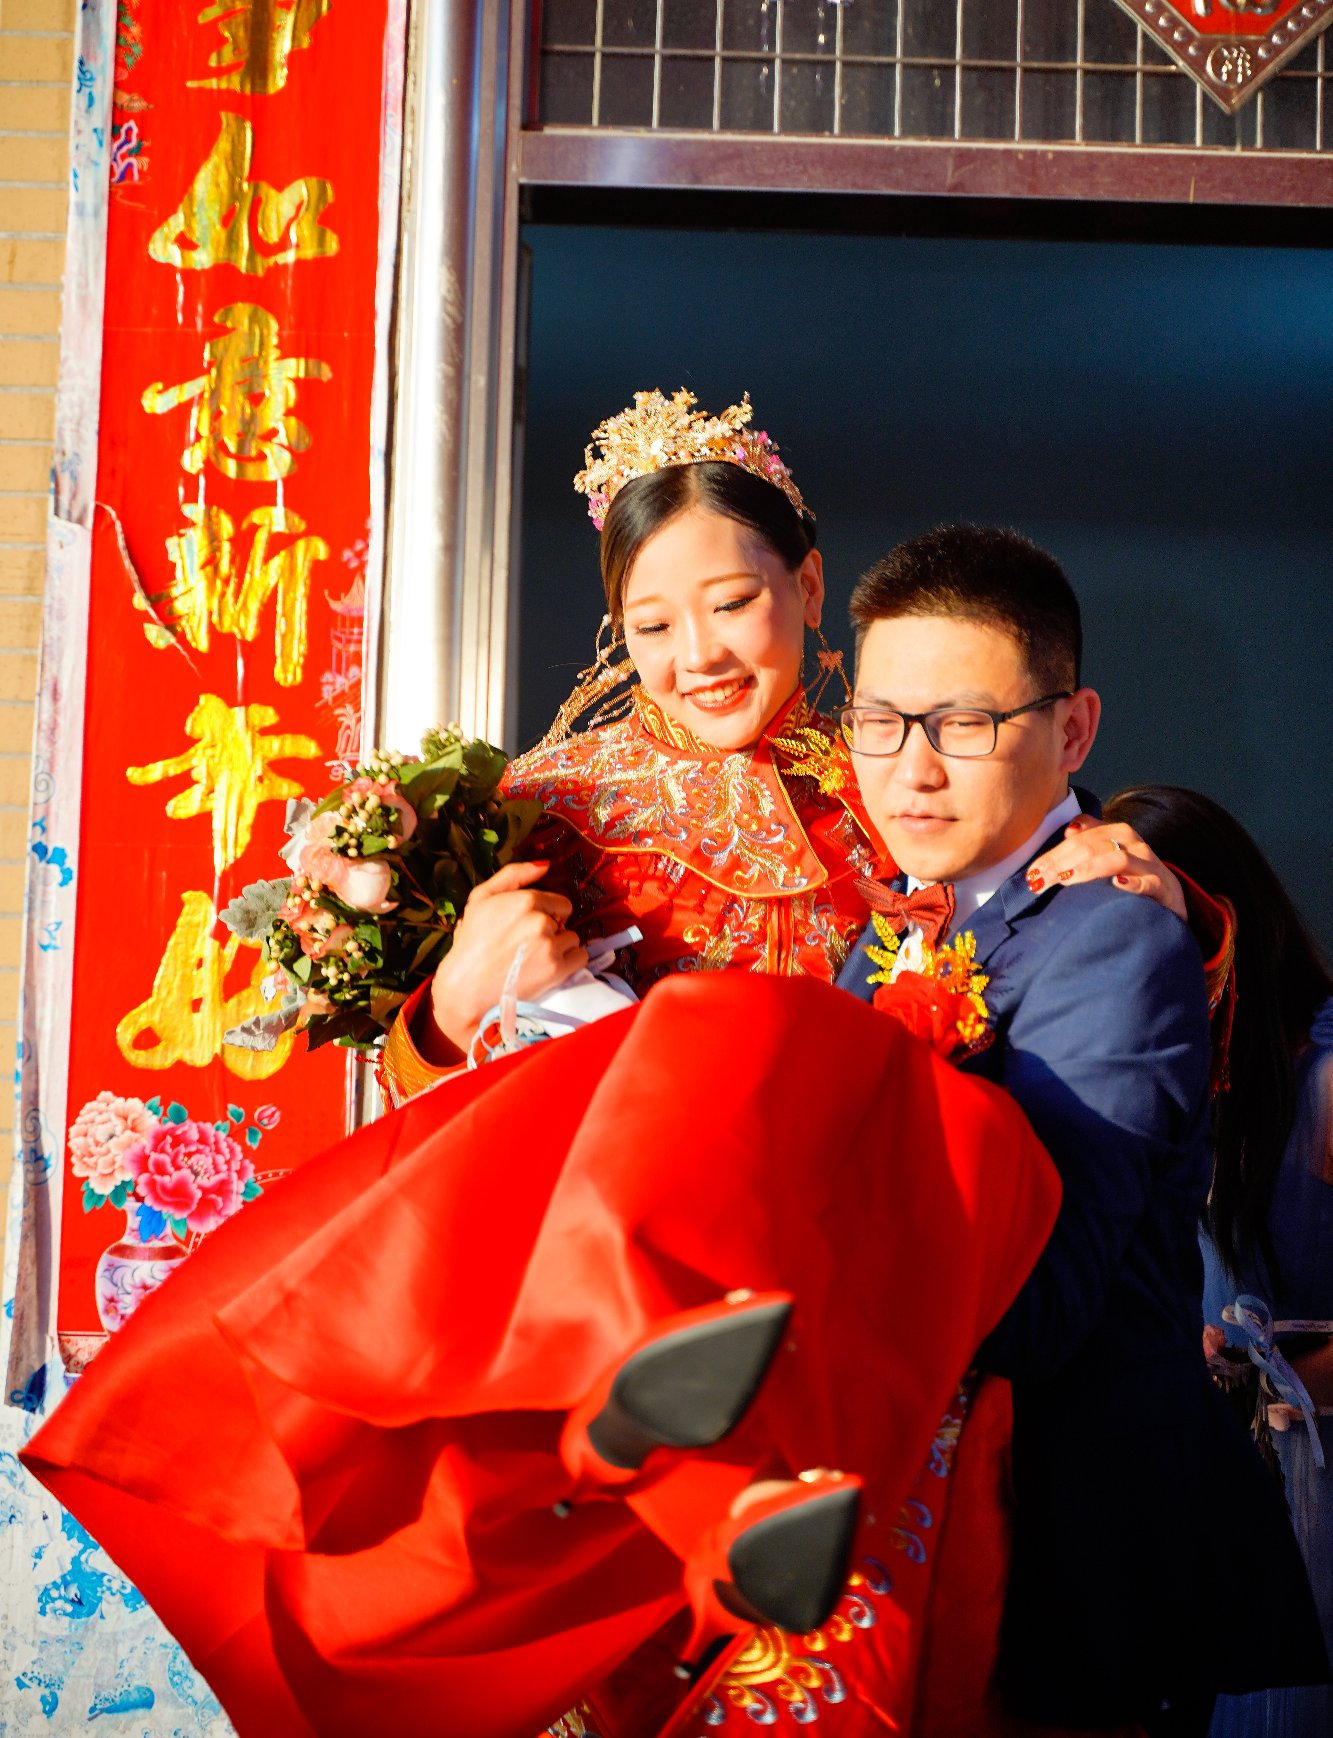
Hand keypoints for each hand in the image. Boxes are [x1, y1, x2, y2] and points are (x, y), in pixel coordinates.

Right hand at [422, 861, 588, 1057]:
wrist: (466, 989)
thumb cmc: (471, 942)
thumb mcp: (481, 898)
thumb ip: (514, 875)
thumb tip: (546, 865)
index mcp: (524, 900)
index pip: (559, 902)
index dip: (546, 913)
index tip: (530, 925)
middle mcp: (541, 921)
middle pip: (565, 920)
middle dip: (552, 929)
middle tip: (529, 943)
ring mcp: (550, 946)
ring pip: (573, 939)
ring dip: (560, 946)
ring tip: (536, 958)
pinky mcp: (557, 970)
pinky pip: (580, 957)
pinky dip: (570, 962)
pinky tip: (549, 967)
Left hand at [1025, 817, 1186, 921]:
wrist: (1170, 894)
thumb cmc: (1132, 873)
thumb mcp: (1110, 853)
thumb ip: (1089, 839)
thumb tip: (1068, 830)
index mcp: (1116, 832)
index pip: (1078, 839)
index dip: (1053, 855)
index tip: (1032, 874)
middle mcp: (1132, 843)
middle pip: (1091, 847)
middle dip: (1062, 863)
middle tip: (1041, 881)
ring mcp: (1148, 864)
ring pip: (1115, 859)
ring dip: (1087, 870)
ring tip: (1066, 880)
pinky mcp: (1162, 886)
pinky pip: (1147, 883)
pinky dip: (1132, 884)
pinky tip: (1116, 885)